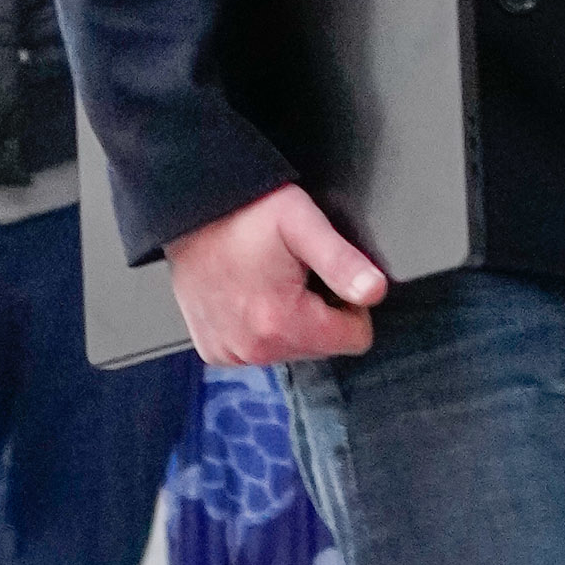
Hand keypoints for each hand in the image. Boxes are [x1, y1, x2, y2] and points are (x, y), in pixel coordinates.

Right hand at [166, 182, 386, 365]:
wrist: (190, 211)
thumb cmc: (245, 212)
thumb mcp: (304, 224)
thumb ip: (343, 262)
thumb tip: (374, 291)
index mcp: (280, 324)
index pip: (355, 339)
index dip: (351, 304)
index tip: (325, 276)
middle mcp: (252, 349)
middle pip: (323, 346)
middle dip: (318, 312)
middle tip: (293, 274)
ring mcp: (230, 352)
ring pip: (293, 349)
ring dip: (289, 319)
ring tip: (268, 280)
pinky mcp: (215, 350)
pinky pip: (260, 349)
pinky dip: (261, 326)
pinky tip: (250, 293)